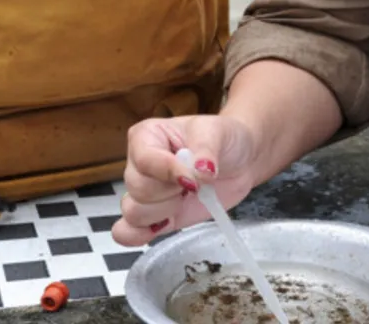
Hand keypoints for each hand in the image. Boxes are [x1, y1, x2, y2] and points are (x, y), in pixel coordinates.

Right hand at [111, 115, 258, 246]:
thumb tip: (201, 171)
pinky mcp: (155, 217)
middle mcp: (139, 165)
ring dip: (165, 211)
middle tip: (195, 184)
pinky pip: (128, 232)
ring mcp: (146, 193)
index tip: (193, 178)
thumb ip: (206, 149)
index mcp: (146, 136)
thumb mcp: (217, 132)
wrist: (240, 162)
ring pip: (134, 213)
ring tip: (186, 197)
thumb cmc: (223, 139)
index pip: (144, 159)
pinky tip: (164, 224)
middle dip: (171, 192)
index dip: (168, 172)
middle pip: (138, 189)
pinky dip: (139, 235)